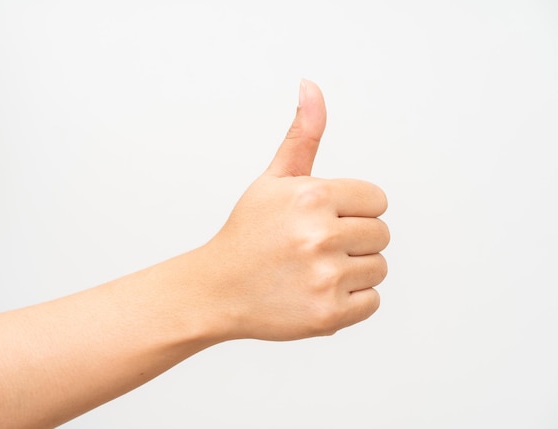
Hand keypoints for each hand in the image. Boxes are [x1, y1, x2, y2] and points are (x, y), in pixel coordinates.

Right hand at [204, 80, 388, 340]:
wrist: (216, 290)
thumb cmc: (248, 232)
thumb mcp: (272, 180)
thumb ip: (302, 135)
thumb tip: (311, 84)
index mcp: (311, 196)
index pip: (377, 200)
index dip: (352, 209)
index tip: (323, 219)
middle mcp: (319, 235)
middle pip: (381, 234)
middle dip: (353, 239)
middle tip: (313, 248)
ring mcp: (325, 278)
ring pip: (379, 268)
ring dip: (353, 270)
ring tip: (313, 270)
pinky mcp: (329, 315)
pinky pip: (371, 302)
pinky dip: (350, 301)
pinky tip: (315, 293)